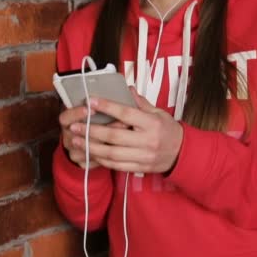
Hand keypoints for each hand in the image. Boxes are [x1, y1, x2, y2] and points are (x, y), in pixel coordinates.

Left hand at [69, 87, 183, 173]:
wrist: (182, 154)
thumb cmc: (168, 130)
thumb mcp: (159, 113)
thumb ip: (141, 103)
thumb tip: (127, 89)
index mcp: (151, 123)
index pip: (126, 113)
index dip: (107, 107)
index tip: (90, 101)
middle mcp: (147, 140)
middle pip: (114, 136)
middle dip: (91, 131)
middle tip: (74, 126)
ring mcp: (142, 156)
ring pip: (112, 154)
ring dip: (91, 147)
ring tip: (76, 140)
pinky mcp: (139, 167)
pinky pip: (116, 165)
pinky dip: (101, 159)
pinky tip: (89, 152)